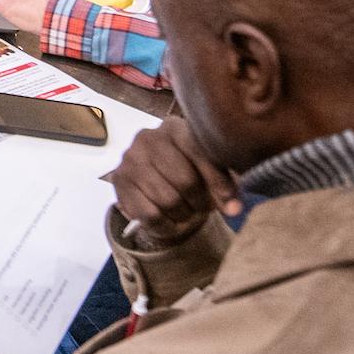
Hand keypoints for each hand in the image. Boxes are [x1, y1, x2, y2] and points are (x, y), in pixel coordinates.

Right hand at [107, 119, 240, 248]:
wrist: (153, 177)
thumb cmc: (189, 170)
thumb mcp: (209, 170)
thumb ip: (226, 184)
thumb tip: (234, 209)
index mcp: (175, 127)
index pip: (200, 153)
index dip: (218, 182)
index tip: (232, 205)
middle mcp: (149, 137)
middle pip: (184, 181)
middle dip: (200, 202)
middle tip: (202, 207)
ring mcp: (130, 159)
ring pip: (167, 200)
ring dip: (183, 215)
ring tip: (186, 212)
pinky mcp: (119, 182)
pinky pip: (150, 215)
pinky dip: (165, 226)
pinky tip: (169, 222)